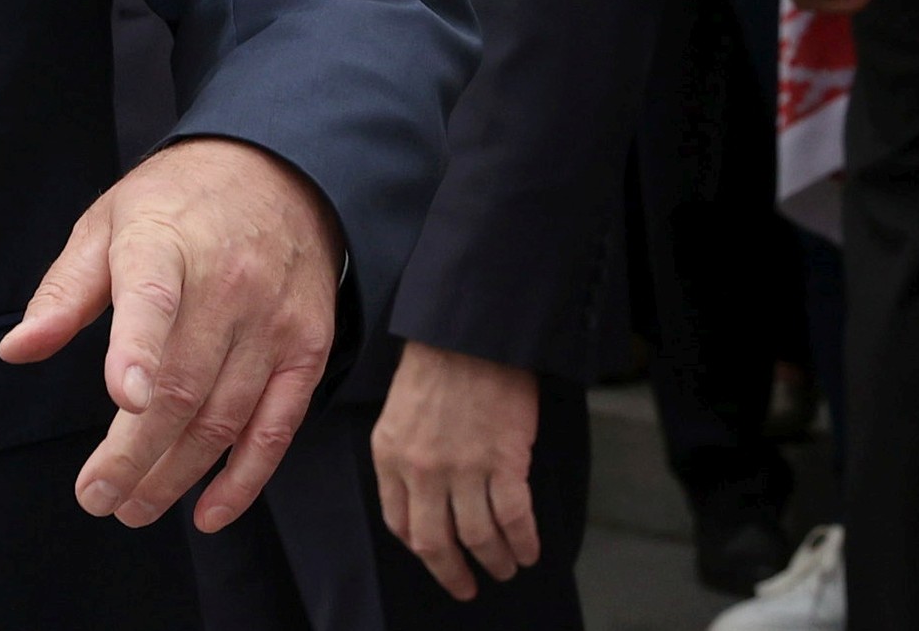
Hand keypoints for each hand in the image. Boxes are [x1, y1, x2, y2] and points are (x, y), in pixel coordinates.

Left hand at [0, 136, 343, 534]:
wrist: (282, 171)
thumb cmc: (178, 202)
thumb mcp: (109, 222)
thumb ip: (64, 292)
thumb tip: (16, 350)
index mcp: (166, 244)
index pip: (152, 298)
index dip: (139, 349)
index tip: (126, 399)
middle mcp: (227, 284)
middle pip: (183, 386)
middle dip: (135, 456)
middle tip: (95, 498)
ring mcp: (273, 321)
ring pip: (223, 418)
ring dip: (176, 476)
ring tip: (131, 507)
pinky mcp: (308, 348)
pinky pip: (277, 428)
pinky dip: (243, 479)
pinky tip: (207, 511)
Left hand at [371, 343, 540, 599]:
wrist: (470, 331)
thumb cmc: (436, 362)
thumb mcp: (398, 410)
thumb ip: (403, 455)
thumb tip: (420, 494)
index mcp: (390, 455)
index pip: (399, 521)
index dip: (419, 547)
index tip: (435, 556)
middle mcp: (423, 470)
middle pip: (435, 542)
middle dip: (452, 572)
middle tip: (465, 586)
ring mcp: (464, 468)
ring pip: (477, 536)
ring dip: (494, 560)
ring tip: (505, 569)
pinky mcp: (504, 461)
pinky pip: (514, 518)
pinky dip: (522, 542)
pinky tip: (528, 551)